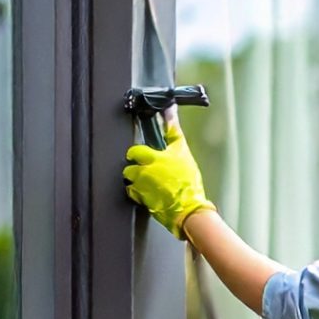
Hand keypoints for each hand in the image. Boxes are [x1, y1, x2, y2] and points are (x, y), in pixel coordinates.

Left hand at [123, 119, 215, 236]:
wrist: (190, 209)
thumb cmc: (187, 182)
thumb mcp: (183, 152)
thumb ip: (173, 131)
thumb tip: (170, 110)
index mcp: (150, 159)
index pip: (133, 151)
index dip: (138, 153)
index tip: (143, 155)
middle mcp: (142, 173)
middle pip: (128, 168)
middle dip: (136, 169)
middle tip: (149, 170)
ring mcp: (140, 189)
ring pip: (130, 182)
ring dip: (137, 182)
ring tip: (150, 183)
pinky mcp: (141, 202)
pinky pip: (134, 195)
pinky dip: (140, 194)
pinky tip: (151, 193)